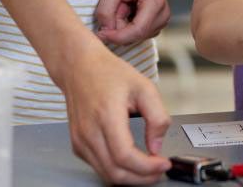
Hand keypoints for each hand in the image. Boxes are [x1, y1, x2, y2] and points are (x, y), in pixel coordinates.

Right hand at [62, 46, 171, 183]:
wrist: (80, 67)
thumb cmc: (109, 73)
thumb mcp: (144, 87)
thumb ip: (157, 117)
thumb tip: (157, 145)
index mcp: (106, 116)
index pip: (125, 156)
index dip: (147, 167)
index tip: (163, 164)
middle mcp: (89, 132)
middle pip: (115, 172)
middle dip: (141, 178)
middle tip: (159, 171)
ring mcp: (80, 140)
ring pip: (106, 173)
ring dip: (130, 178)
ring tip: (149, 168)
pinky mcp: (78, 144)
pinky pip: (98, 166)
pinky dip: (117, 170)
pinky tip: (132, 162)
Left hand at [95, 0, 169, 44]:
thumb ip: (105, 10)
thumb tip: (105, 31)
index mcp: (155, 4)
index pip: (137, 31)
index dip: (117, 36)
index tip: (100, 34)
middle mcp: (163, 15)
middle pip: (136, 35)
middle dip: (119, 28)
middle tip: (113, 9)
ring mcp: (162, 21)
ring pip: (136, 36)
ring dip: (123, 27)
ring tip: (122, 7)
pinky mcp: (158, 24)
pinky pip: (139, 34)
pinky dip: (128, 27)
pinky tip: (128, 12)